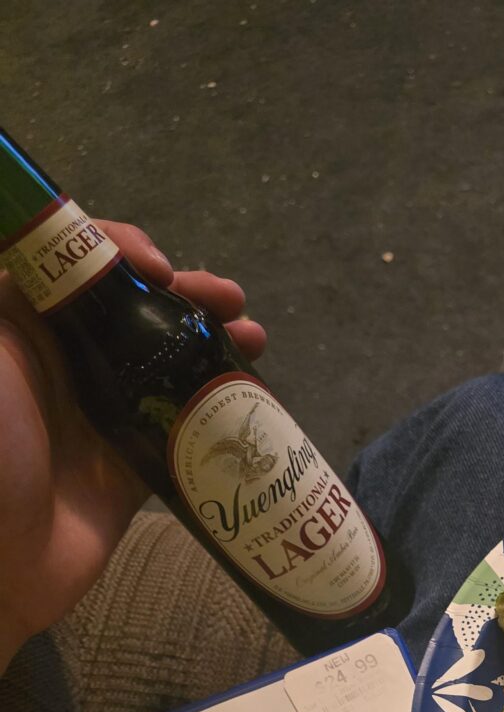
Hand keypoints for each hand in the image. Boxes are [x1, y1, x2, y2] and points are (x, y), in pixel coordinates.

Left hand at [0, 221, 267, 673]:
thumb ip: (9, 284)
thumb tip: (52, 227)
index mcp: (16, 323)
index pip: (72, 264)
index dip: (119, 250)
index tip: (159, 266)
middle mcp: (57, 362)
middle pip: (129, 309)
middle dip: (183, 294)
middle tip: (227, 298)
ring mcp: (97, 416)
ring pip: (163, 362)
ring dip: (211, 342)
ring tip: (254, 333)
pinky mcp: (129, 469)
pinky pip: (182, 428)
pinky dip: (221, 410)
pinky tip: (256, 394)